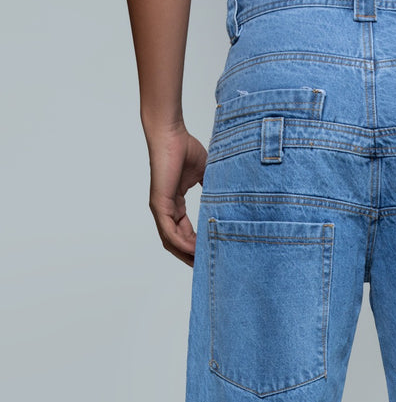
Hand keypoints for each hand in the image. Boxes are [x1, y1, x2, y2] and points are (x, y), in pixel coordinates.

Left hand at [145, 123, 207, 266]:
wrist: (170, 134)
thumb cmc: (184, 147)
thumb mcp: (204, 173)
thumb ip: (212, 188)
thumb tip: (229, 195)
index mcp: (175, 204)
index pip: (184, 232)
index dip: (197, 245)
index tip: (211, 254)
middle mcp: (165, 209)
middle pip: (177, 242)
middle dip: (191, 256)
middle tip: (208, 268)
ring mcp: (160, 208)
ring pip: (172, 241)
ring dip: (186, 255)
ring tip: (203, 265)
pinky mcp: (159, 204)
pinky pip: (169, 231)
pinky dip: (181, 243)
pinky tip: (194, 251)